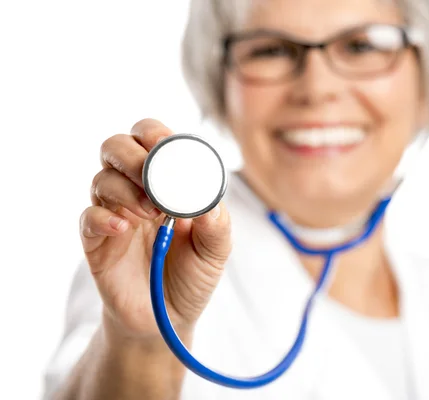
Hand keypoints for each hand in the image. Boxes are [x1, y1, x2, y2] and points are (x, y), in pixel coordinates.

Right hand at [79, 118, 231, 339]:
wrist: (167, 319)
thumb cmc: (191, 275)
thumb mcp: (216, 250)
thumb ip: (216, 224)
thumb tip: (209, 201)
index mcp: (166, 184)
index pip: (151, 141)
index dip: (154, 134)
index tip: (163, 143)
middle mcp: (136, 191)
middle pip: (117, 148)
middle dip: (132, 155)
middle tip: (150, 176)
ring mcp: (114, 215)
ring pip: (102, 179)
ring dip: (125, 189)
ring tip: (150, 213)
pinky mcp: (96, 242)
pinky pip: (88, 218)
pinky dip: (103, 218)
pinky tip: (124, 229)